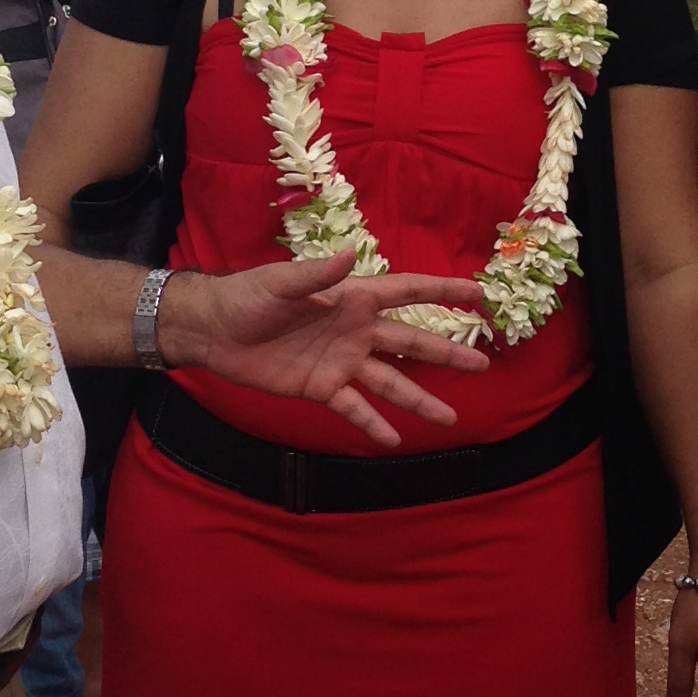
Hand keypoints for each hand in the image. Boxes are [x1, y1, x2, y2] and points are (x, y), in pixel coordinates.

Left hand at [165, 253, 488, 447]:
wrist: (215, 331)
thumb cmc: (248, 296)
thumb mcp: (280, 283)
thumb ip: (316, 275)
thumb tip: (350, 256)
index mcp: (353, 298)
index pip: (408, 292)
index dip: (443, 291)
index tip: (479, 295)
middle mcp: (357, 331)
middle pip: (411, 343)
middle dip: (447, 353)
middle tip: (482, 365)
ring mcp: (342, 362)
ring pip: (391, 383)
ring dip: (419, 400)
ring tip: (449, 419)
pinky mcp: (322, 389)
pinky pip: (354, 408)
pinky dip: (373, 424)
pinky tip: (393, 441)